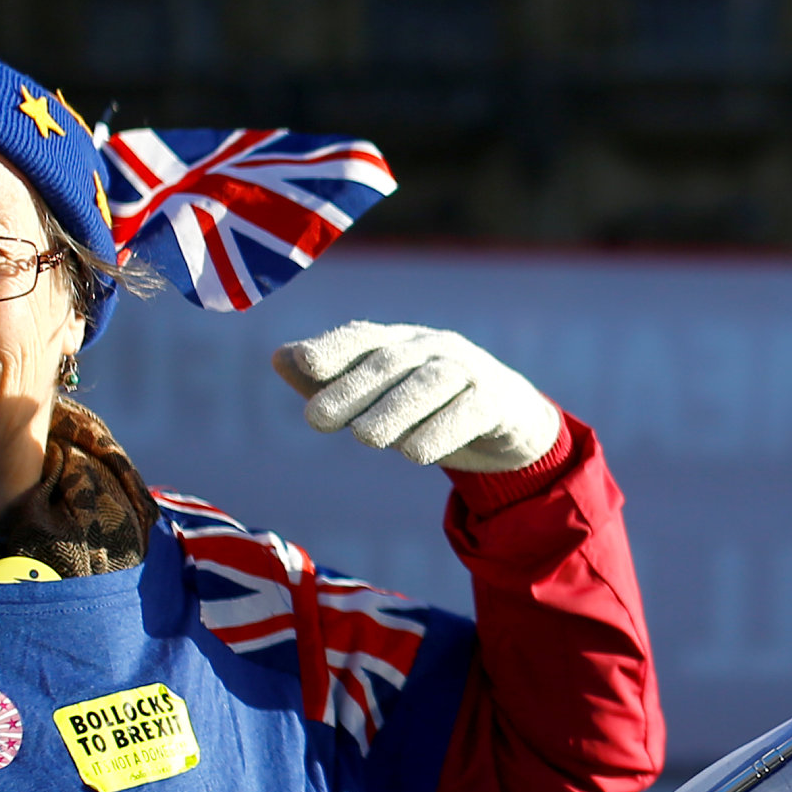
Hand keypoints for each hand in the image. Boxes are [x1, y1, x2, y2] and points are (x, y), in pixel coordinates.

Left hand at [275, 322, 563, 474]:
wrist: (511, 419)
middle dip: (351, 389)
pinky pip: (470, 412)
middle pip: (390, 363)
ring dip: (394, 410)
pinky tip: (416, 454)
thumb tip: (280, 358)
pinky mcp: (497, 403)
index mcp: (401, 342)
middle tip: (315, 419)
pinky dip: (442, 431)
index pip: (364, 338)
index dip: (334, 348)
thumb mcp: (383, 393)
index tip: (304, 363)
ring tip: (364, 438)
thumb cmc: (432, 405)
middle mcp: (434, 348)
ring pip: (430, 384)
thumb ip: (333, 379)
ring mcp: (469, 371)